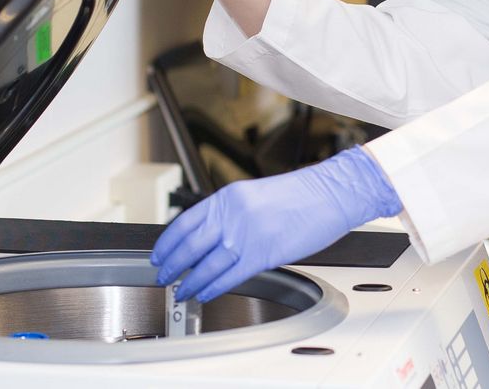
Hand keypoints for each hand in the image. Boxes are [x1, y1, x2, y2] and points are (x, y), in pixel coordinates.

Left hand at [150, 147, 402, 301]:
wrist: (329, 194)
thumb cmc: (300, 194)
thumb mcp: (254, 195)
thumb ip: (230, 213)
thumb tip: (210, 235)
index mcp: (227, 197)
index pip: (185, 223)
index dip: (167, 243)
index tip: (159, 254)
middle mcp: (232, 215)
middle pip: (190, 247)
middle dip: (172, 266)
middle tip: (162, 276)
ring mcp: (245, 236)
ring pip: (206, 266)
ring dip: (190, 282)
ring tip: (181, 291)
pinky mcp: (262, 255)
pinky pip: (229, 277)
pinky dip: (212, 288)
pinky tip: (205, 293)